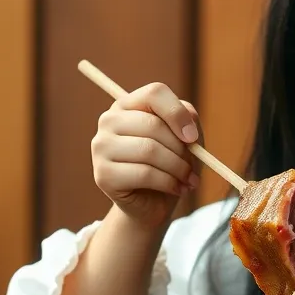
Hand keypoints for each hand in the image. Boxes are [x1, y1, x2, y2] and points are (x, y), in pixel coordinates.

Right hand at [91, 82, 201, 228]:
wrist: (153, 202)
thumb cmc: (170, 164)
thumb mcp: (186, 138)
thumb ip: (189, 121)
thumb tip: (188, 125)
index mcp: (128, 104)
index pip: (155, 93)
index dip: (178, 113)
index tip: (193, 138)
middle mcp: (109, 121)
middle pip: (154, 125)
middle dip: (181, 150)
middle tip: (193, 166)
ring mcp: (101, 147)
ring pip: (149, 150)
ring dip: (178, 168)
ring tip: (188, 179)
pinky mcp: (103, 175)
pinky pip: (144, 174)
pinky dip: (169, 183)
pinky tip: (177, 189)